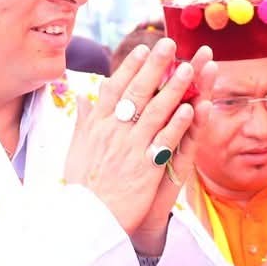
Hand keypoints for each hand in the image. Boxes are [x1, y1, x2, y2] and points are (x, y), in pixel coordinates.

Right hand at [65, 39, 208, 240]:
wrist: (86, 221)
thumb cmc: (82, 188)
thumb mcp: (75, 151)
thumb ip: (83, 122)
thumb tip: (83, 97)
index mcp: (96, 127)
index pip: (114, 89)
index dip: (129, 68)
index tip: (141, 50)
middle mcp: (113, 133)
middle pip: (136, 92)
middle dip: (154, 66)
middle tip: (169, 44)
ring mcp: (130, 149)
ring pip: (155, 111)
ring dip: (173, 88)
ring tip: (189, 68)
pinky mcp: (145, 167)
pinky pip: (165, 141)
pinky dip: (178, 124)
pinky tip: (192, 108)